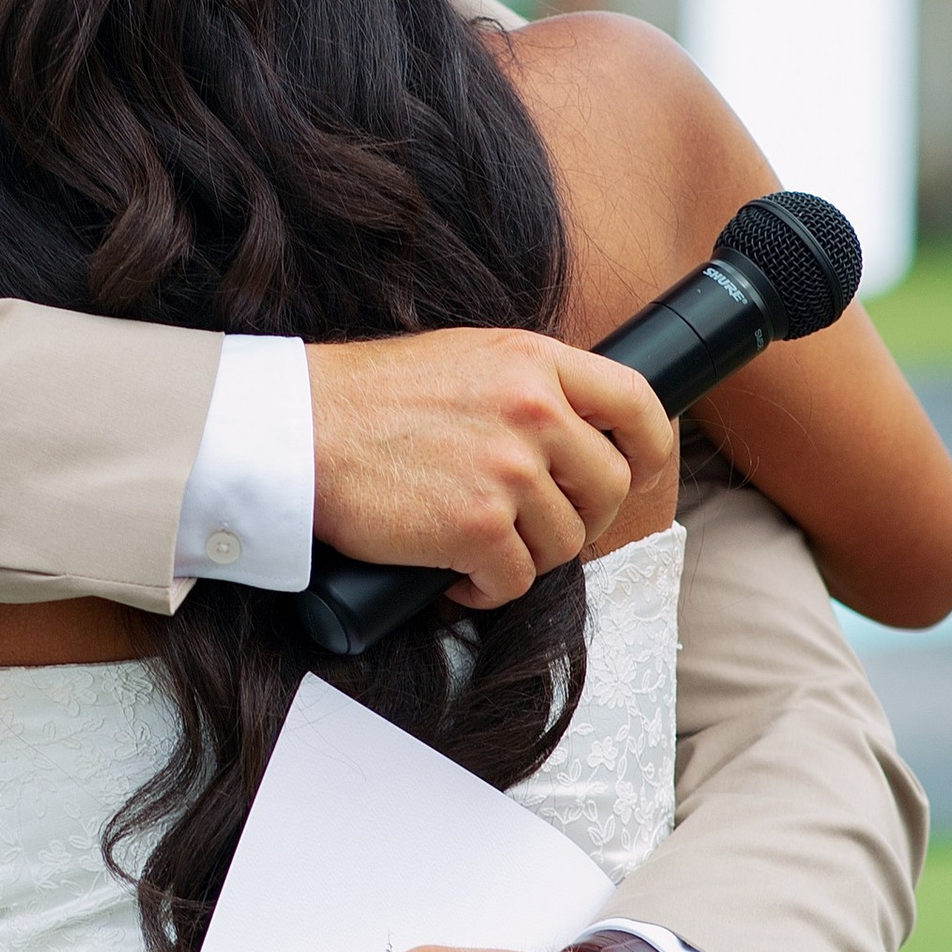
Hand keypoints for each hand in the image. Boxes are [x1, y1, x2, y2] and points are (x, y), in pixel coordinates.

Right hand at [307, 333, 674, 611]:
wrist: (299, 429)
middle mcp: (534, 410)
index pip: (637, 402)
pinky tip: (455, 577)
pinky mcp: (477, 527)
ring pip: (563, 543)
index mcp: (534, 361)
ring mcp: (509, 470)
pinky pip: (516, 581)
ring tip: (478, 548)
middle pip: (609, 487)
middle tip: (534, 527)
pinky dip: (487, 591)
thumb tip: (569, 432)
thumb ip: (525, 386)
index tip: (641, 471)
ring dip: (525, 558)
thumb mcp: (465, 360)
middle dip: (580, 519)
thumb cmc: (366, 399)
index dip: (651, 447)